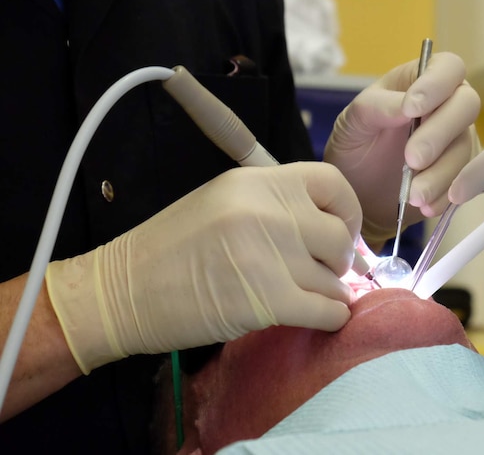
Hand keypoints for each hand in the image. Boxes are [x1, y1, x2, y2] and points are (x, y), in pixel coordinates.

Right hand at [45, 163, 357, 373]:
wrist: (120, 292)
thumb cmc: (171, 248)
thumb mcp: (224, 201)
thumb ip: (276, 206)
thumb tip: (333, 230)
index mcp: (257, 181)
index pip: (333, 183)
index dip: (346, 211)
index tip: (340, 232)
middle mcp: (268, 211)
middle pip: (339, 235)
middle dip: (337, 260)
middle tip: (321, 273)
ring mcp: (269, 255)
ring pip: (335, 279)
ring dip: (329, 293)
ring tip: (308, 297)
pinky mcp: (268, 301)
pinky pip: (328, 311)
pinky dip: (330, 319)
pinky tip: (318, 318)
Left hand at [324, 52, 480, 247]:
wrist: (358, 196)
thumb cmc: (355, 149)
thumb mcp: (352, 123)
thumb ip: (376, 107)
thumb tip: (407, 105)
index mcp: (422, 82)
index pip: (448, 67)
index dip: (437, 84)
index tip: (412, 108)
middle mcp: (448, 107)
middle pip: (467, 106)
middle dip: (440, 133)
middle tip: (412, 158)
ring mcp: (458, 141)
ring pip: (466, 149)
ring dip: (441, 173)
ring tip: (413, 194)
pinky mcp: (463, 175)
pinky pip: (467, 183)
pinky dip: (445, 196)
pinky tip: (424, 205)